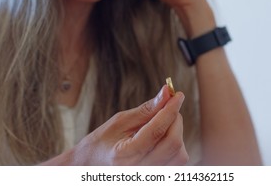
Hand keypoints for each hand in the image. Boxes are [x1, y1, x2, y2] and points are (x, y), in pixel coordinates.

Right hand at [43, 86, 187, 164]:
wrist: (90, 167)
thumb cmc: (102, 143)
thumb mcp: (119, 122)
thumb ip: (146, 110)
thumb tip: (166, 93)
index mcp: (126, 155)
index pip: (157, 130)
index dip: (170, 109)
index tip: (177, 95)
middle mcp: (141, 170)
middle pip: (173, 143)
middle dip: (175, 120)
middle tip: (168, 108)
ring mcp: (150, 177)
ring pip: (180, 154)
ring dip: (177, 133)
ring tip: (161, 125)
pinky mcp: (158, 177)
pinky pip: (178, 163)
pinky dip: (175, 146)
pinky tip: (162, 138)